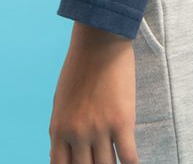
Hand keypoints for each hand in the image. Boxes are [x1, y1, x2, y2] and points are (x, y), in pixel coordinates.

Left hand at [49, 21, 139, 163]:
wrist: (99, 39)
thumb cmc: (80, 66)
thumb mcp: (61, 100)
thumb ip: (62, 129)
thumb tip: (61, 155)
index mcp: (59, 129)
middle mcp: (77, 134)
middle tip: (102, 162)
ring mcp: (99, 129)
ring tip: (117, 161)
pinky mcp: (122, 122)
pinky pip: (129, 157)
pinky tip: (133, 163)